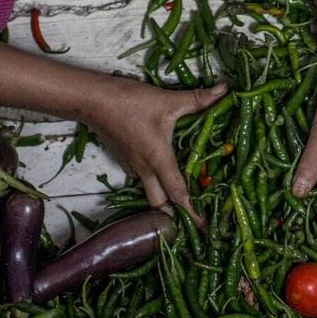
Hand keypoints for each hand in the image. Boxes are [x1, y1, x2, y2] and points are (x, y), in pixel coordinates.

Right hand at [85, 77, 226, 223]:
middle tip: (194, 216)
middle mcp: (145, 169)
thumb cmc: (130, 102)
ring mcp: (132, 166)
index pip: (178, 194)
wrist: (92, 100)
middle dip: (175, 214)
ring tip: (185, 194)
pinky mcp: (124, 159)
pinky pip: (142, 177)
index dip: (192, 211)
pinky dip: (154, 179)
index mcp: (158, 160)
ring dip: (165, 196)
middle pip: (160, 203)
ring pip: (151, 190)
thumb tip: (224, 90)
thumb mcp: (168, 101)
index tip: (203, 227)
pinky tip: (164, 169)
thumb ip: (198, 99)